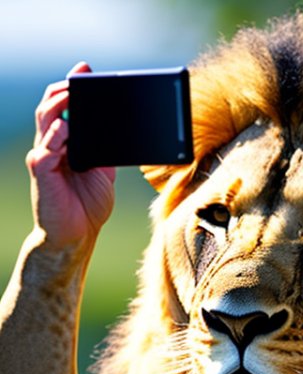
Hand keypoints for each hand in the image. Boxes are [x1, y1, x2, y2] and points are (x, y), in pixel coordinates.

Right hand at [26, 62, 115, 249]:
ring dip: (59, 105)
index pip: (65, 109)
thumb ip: (105, 153)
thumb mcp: (103, 173)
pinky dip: (56, 137)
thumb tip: (120, 132)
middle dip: (65, 88)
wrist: (77, 235)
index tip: (87, 71)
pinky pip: (45, 151)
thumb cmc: (88, 205)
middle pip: (51, 108)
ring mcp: (45, 158)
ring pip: (45, 123)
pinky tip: (67, 128)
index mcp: (67, 145)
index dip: (73, 88)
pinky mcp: (42, 174)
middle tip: (80, 75)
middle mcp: (52, 147)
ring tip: (73, 92)